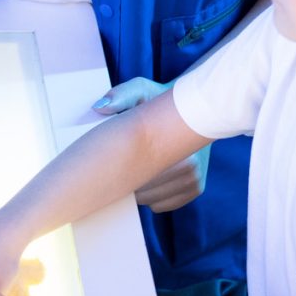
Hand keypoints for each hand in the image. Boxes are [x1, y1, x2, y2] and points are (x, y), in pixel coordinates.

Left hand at [95, 77, 208, 211]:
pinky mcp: (196, 188)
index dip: (120, 174)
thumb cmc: (158, 98)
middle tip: (121, 164)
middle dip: (127, 182)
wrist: (190, 106)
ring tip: (137, 167)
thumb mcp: (141, 90)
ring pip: (150, 201)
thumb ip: (121, 95)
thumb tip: (100, 107)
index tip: (112, 165)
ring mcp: (195, 180)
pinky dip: (152, 196)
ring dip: (139, 191)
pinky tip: (149, 177)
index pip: (138, 177)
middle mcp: (191, 167)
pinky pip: (161, 205)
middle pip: (142, 193)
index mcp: (178, 148)